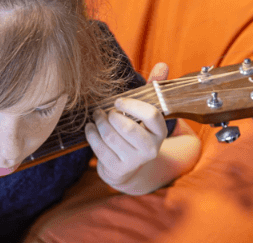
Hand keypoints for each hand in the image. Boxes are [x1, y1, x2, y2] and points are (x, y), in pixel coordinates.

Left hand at [85, 63, 169, 190]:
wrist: (127, 167)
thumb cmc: (135, 131)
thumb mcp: (145, 112)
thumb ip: (152, 89)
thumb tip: (162, 65)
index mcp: (160, 132)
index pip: (151, 115)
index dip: (132, 105)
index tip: (118, 101)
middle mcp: (151, 149)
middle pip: (127, 127)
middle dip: (110, 115)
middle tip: (103, 110)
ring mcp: (134, 161)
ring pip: (111, 136)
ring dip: (99, 122)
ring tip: (96, 116)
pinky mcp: (118, 168)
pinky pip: (99, 147)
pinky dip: (91, 134)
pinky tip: (90, 128)